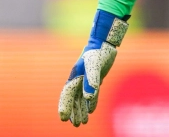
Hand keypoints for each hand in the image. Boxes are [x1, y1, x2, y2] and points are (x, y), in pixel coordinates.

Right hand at [58, 10, 128, 126]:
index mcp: (75, 75)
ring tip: (82, 122)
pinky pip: (90, 93)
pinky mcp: (94, 78)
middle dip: (73, 111)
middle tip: (75, 125)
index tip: (63, 118)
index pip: (67, 93)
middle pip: (73, 98)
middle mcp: (79, 78)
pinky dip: (90, 102)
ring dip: (81, 109)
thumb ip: (91, 80)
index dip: (64, 106)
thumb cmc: (98, 52)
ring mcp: (86, 79)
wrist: (105, 42)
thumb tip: (88, 97)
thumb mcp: (95, 65)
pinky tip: (90, 110)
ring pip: (81, 97)